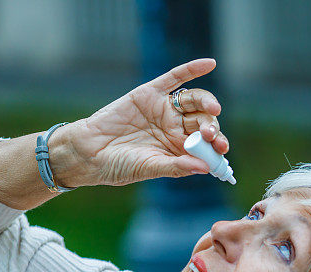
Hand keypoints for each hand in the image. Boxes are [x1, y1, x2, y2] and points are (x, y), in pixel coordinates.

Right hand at [51, 58, 227, 187]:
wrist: (88, 152)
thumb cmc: (119, 165)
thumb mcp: (150, 168)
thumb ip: (177, 167)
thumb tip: (204, 169)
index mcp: (180, 148)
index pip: (206, 144)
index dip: (216, 146)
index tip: (222, 151)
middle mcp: (175, 127)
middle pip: (202, 121)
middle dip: (211, 127)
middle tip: (211, 135)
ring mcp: (164, 109)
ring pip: (193, 101)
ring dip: (206, 103)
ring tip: (213, 109)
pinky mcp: (150, 93)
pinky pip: (174, 78)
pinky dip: (191, 69)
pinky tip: (209, 63)